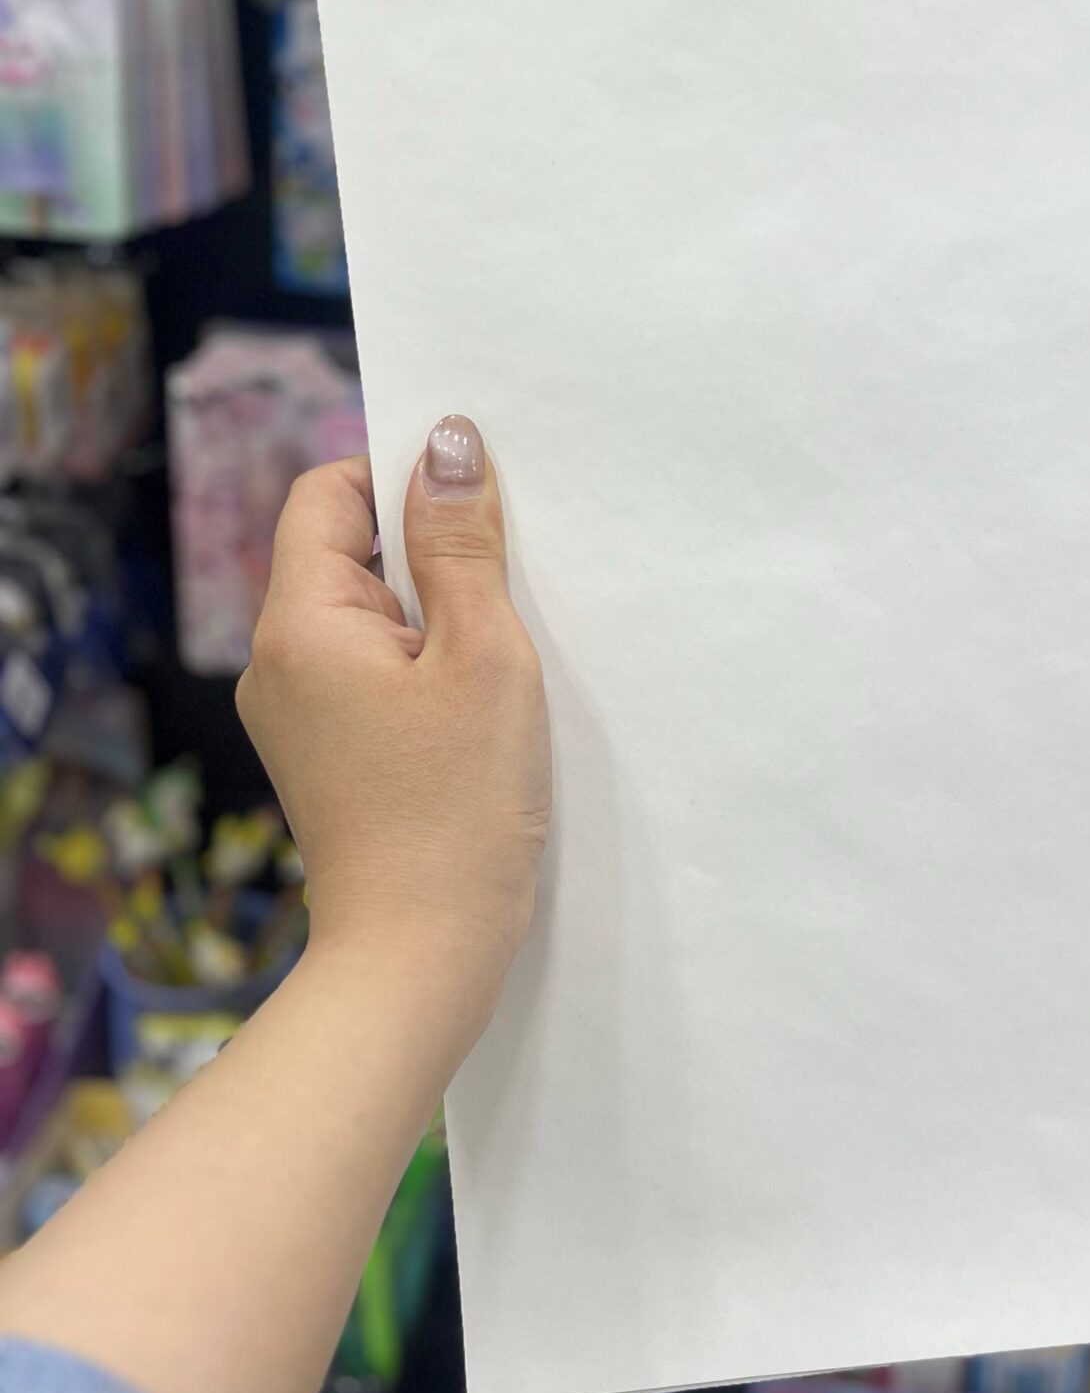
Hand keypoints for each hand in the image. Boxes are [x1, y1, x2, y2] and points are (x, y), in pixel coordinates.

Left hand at [237, 416, 550, 1026]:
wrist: (422, 950)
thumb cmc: (458, 802)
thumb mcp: (483, 653)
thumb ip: (462, 542)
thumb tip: (449, 442)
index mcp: (301, 620)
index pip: (326, 493)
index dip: (399, 475)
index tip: (478, 502)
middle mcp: (278, 659)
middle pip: (346, 550)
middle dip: (428, 548)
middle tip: (509, 581)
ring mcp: (297, 711)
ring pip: (367, 613)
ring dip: (435, 611)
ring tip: (500, 655)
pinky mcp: (327, 752)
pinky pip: (371, 669)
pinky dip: (425, 663)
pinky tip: (480, 701)